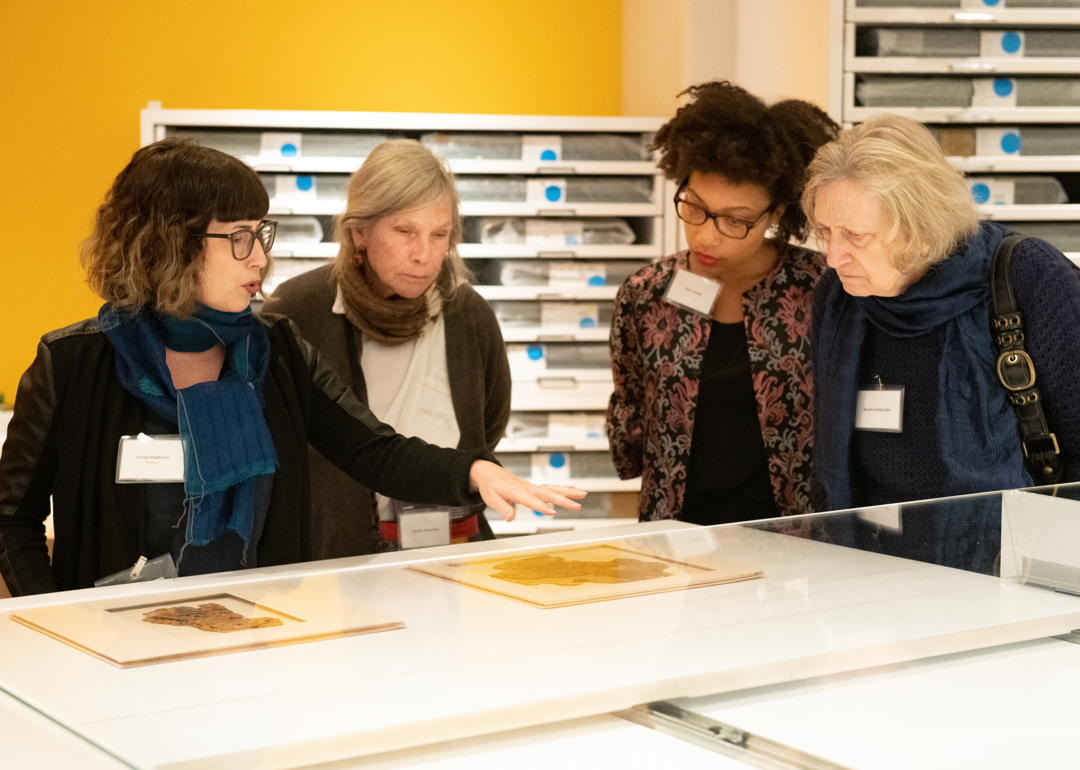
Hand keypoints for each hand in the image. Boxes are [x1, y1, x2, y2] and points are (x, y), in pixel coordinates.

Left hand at [469, 460, 586, 520]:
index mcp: (515, 490)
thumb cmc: (489, 485)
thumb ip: (502, 508)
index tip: (552, 512)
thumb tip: (510, 518)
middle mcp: (526, 487)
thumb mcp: (490, 498)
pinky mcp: (534, 487)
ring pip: (553, 489)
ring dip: (568, 492)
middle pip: (547, 494)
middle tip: (577, 506)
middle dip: (563, 500)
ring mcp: (531, 486)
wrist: (488, 472)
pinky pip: (551, 488)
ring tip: (582, 495)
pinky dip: (564, 490)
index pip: (530, 500)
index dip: (541, 506)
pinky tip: (575, 492)